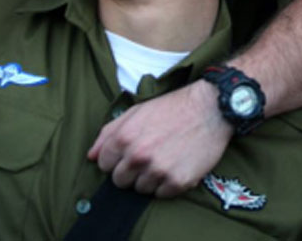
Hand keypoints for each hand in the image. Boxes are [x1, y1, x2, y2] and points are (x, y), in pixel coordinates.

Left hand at [86, 80, 232, 196]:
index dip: (116, 159)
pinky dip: (168, 184)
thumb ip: (109, 133)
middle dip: (131, 171)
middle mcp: (139, 155)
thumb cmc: (173, 107)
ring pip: (141, 189)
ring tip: (165, 158)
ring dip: (150, 178)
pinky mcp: (178, 181)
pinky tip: (177, 165)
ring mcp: (158, 170)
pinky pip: (162, 194)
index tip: (130, 152)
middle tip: (150, 155)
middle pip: (120, 181)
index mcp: (125, 137)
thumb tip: (91, 156)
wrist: (210, 108)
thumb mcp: (136, 111)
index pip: (103, 165)